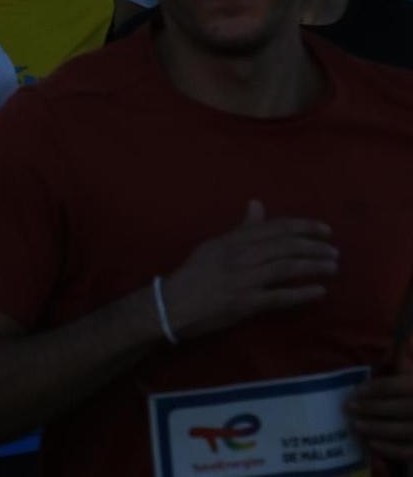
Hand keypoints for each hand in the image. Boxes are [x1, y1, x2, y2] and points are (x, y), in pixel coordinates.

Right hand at [159, 200, 336, 340]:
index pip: (274, 228)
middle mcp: (240, 256)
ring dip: (314, 266)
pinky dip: (302, 293)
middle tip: (334, 251)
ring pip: (286, 268)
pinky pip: (280, 296)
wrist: (174, 304)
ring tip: (332, 267)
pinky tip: (319, 291)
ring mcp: (244, 280)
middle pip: (285, 247)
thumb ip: (241, 228)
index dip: (303, 227)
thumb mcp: (215, 245)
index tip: (325, 230)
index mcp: (232, 240)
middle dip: (314, 247)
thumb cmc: (195, 274)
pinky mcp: (247, 303)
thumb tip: (258, 204)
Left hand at [347, 360, 412, 460]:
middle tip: (349, 408)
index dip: (377, 388)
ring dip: (377, 428)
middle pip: (400, 408)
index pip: (400, 385)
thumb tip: (396, 346)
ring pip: (404, 431)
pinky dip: (390, 449)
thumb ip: (405, 367)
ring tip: (355, 426)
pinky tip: (371, 444)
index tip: (356, 391)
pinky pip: (408, 451)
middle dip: (372, 408)